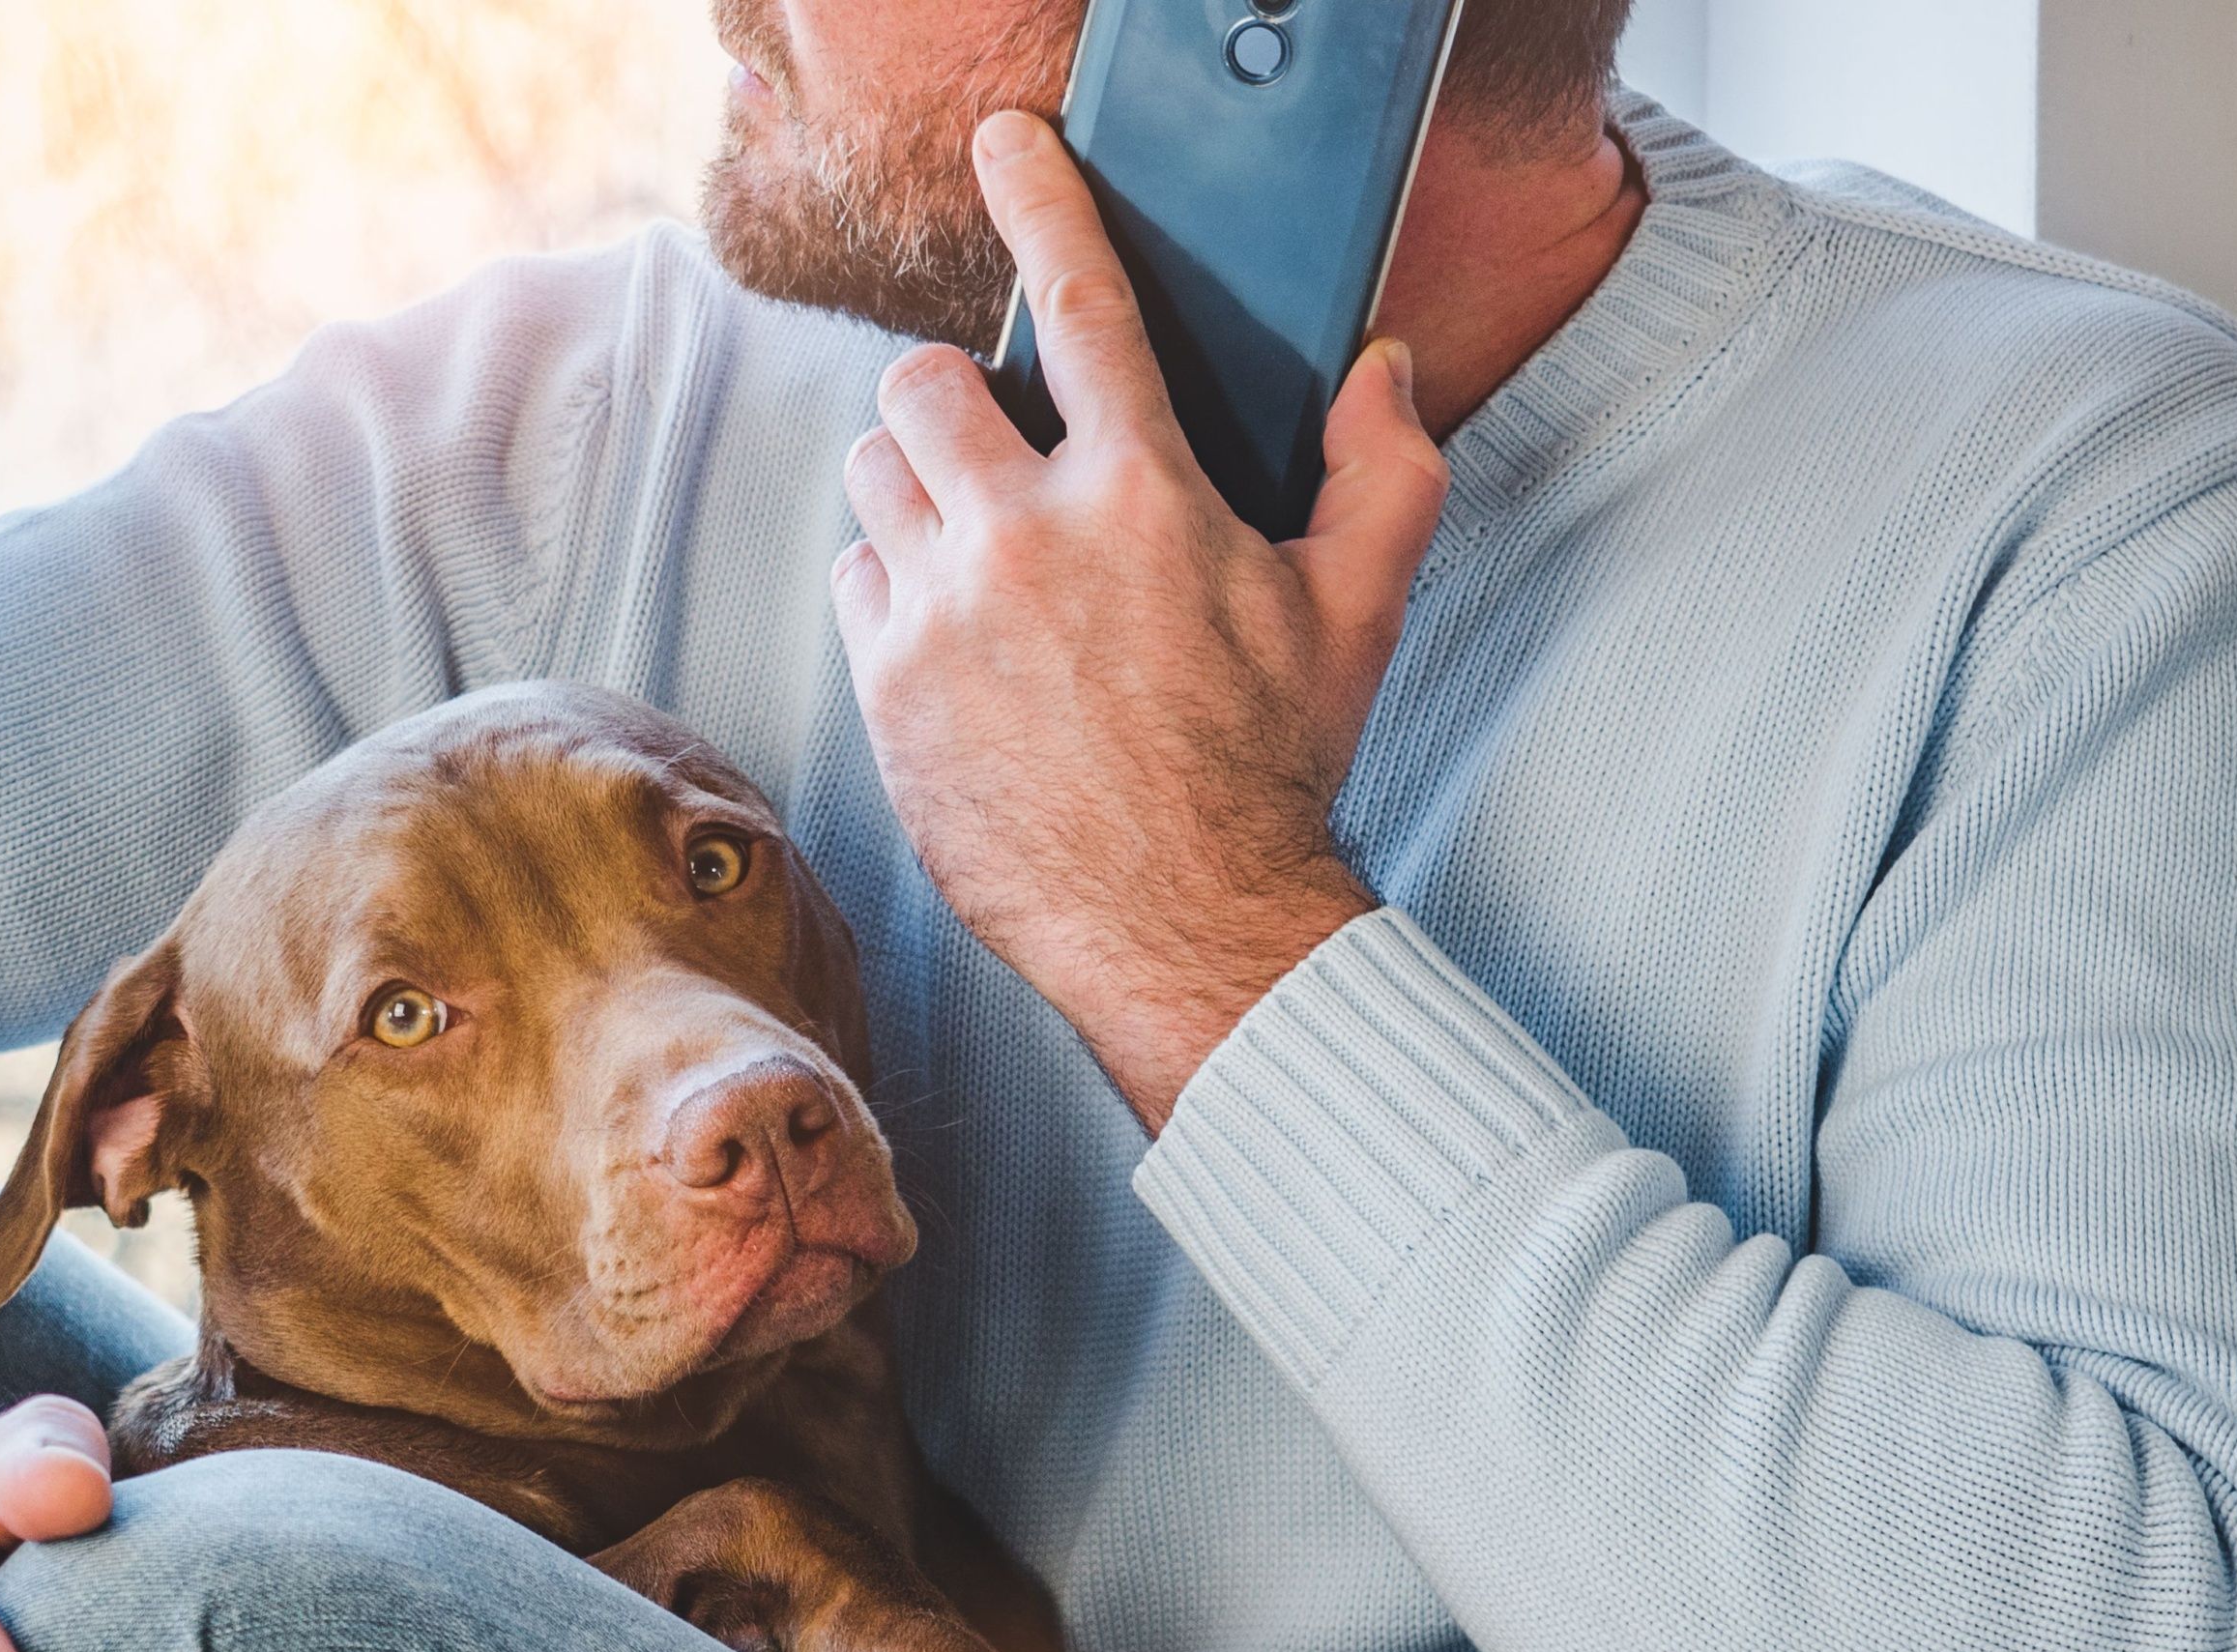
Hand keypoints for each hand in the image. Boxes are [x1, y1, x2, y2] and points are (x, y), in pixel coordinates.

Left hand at [832, 109, 1452, 1131]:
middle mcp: (1025, 537)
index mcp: (1143, 494)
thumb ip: (1381, 471)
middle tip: (994, 453)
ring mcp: (942, 615)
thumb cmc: (1272, 770)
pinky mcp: (887, 689)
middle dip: (952, 399)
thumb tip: (1379, 370)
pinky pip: (854, 584)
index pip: (1078, 297)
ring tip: (976, 549)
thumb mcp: (1357, 612)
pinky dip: (892, 592)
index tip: (1005, 145)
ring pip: (874, 473)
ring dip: (917, 489)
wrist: (1185, 921)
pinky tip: (952, 640)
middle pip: (923, 382)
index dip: (1038, 197)